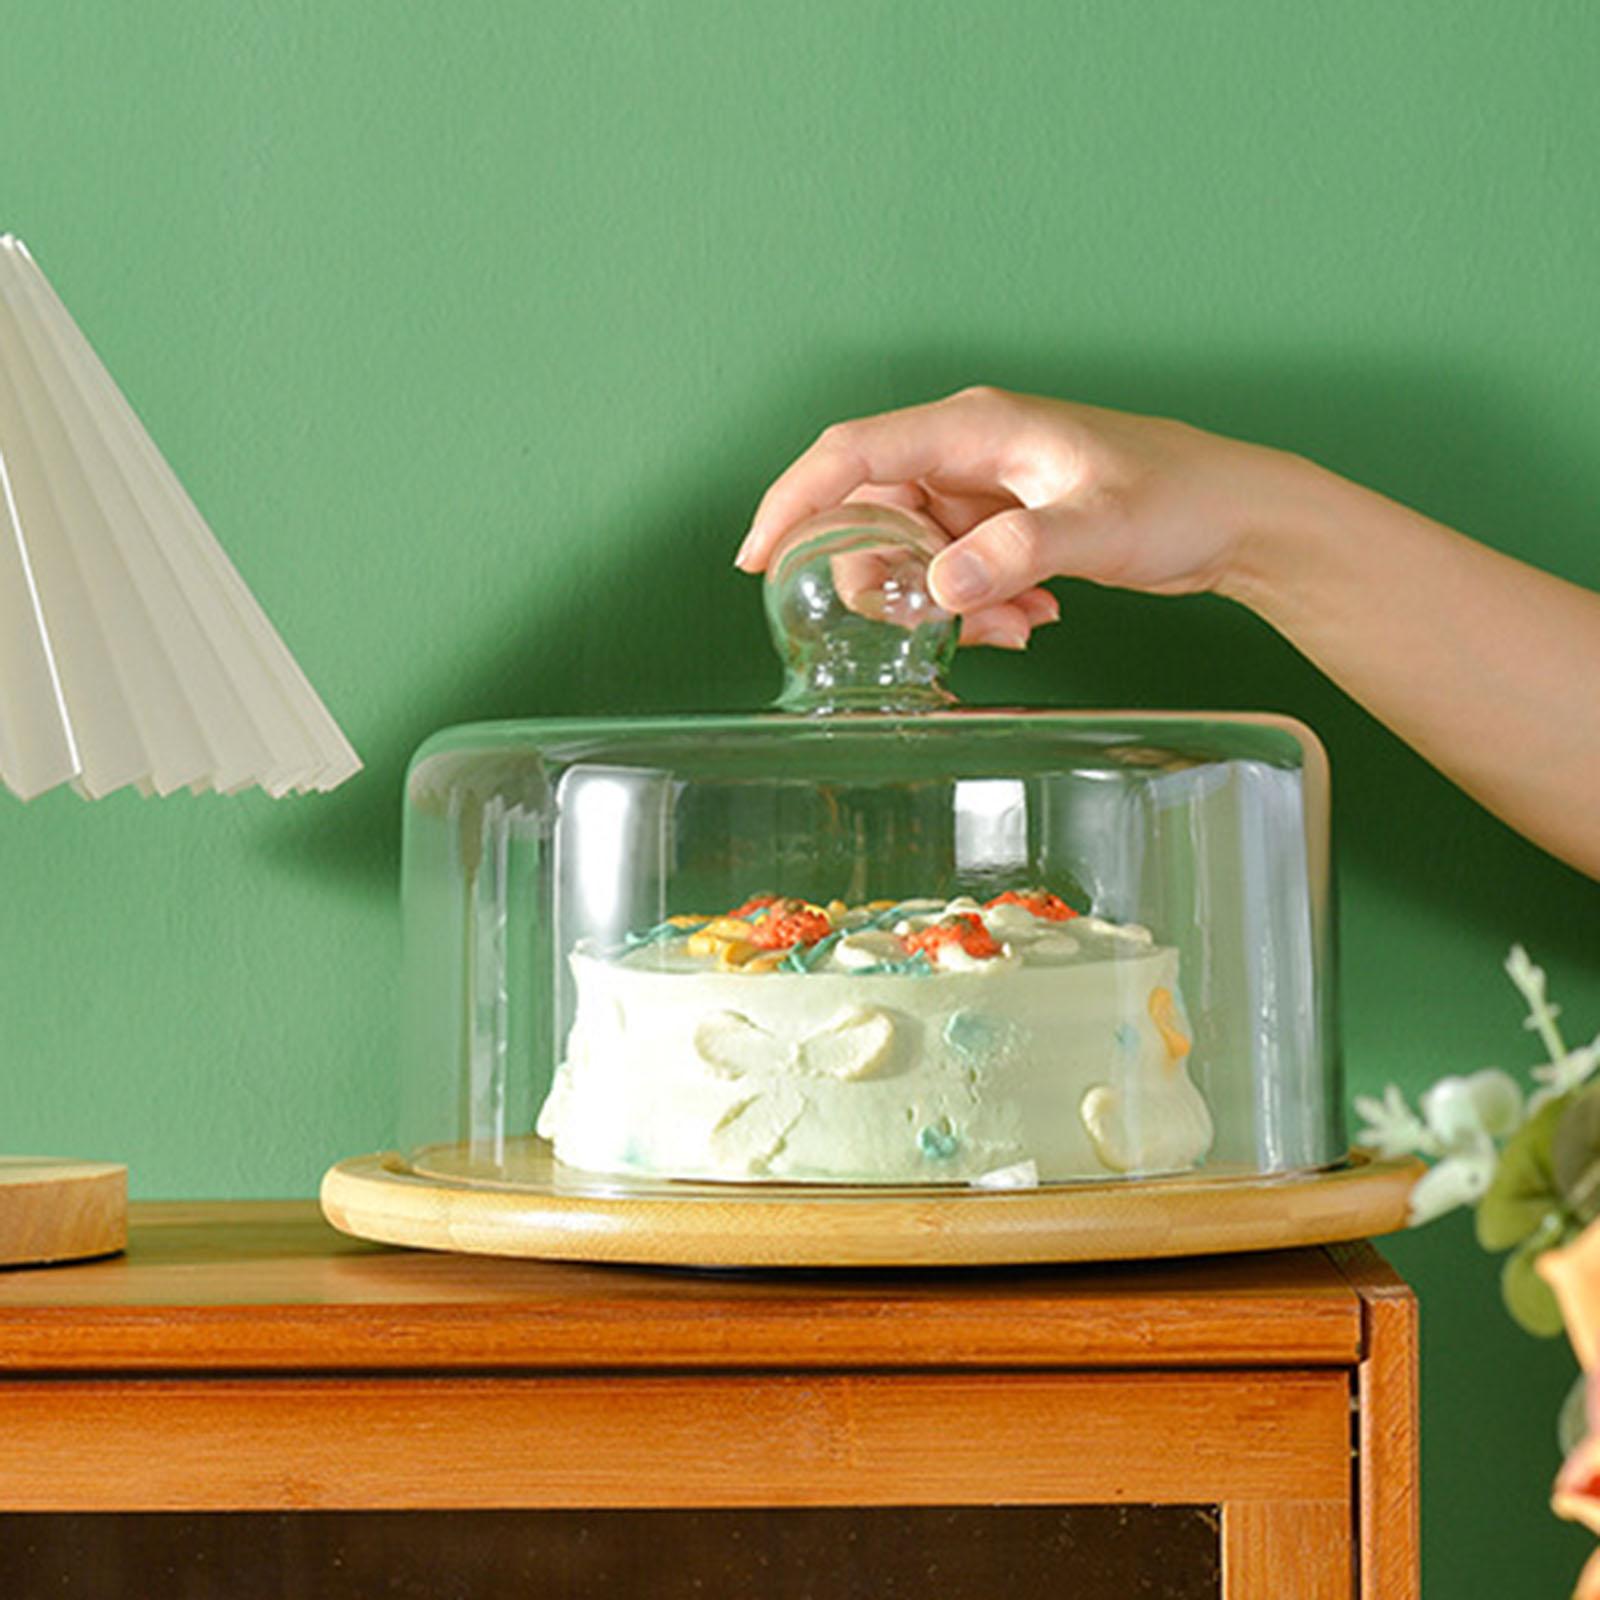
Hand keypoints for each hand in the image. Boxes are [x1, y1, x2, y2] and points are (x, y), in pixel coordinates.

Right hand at [736, 386, 1311, 646]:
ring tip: (1015, 624)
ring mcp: (983, 491)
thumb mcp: (1098, 527)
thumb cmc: (1180, 496)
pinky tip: (1031, 617)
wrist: (1238, 517)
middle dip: (886, 580)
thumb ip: (1016, 554)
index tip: (756, 558)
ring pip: (912, 555)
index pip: (854, 452)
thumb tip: (938, 588)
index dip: (794, 501)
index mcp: (976, 428)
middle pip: (872, 514)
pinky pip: (953, 574)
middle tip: (923, 626)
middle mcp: (967, 453)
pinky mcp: (1002, 525)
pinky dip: (976, 608)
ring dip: (942, 605)